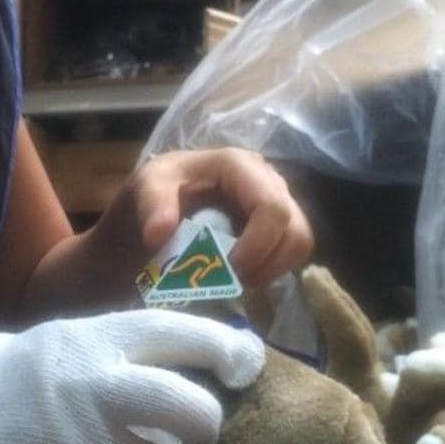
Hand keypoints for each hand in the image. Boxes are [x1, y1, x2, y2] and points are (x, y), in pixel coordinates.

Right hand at [0, 309, 263, 443]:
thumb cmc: (28, 374)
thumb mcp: (77, 338)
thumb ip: (134, 347)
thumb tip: (216, 357)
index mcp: (100, 342)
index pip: (183, 335)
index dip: (227, 350)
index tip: (246, 365)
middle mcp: (97, 392)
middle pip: (192, 413)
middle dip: (205, 429)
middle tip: (198, 436)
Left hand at [91, 148, 313, 288]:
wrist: (153, 209)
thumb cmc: (154, 193)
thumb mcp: (145, 190)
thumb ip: (153, 205)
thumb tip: (158, 234)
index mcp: (238, 165)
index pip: (271, 208)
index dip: (257, 246)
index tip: (228, 270)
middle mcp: (267, 178)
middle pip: (295, 229)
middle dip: (266, 262)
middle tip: (231, 278)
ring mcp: (277, 200)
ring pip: (300, 243)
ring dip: (271, 269)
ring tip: (235, 277)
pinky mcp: (278, 224)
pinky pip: (291, 252)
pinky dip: (270, 269)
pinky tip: (241, 272)